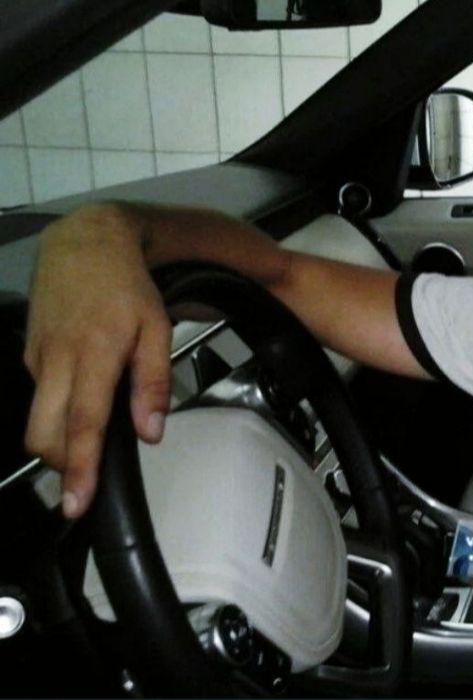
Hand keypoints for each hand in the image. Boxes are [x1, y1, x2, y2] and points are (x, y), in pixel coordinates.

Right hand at [23, 204, 172, 518]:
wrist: (85, 243)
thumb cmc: (128, 288)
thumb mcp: (157, 330)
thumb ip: (154, 383)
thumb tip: (150, 433)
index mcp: (95, 356)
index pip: (83, 424)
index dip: (79, 468)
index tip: (76, 503)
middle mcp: (58, 361)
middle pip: (43, 433)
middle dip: (60, 465)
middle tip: (83, 482)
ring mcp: (38, 358)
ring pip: (37, 419)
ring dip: (58, 442)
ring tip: (85, 449)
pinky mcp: (30, 354)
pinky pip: (41, 397)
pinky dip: (57, 414)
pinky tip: (82, 404)